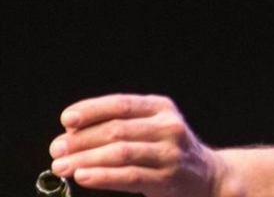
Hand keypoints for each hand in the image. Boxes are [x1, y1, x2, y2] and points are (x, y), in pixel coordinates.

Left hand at [49, 94, 220, 196]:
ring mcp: (170, 153)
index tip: (67, 120)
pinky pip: (129, 176)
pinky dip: (102, 176)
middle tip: (56, 150)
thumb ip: (121, 125)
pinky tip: (83, 176)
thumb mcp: (153, 127)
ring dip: (86, 159)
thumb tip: (72, 131)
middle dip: (81, 140)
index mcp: (162, 108)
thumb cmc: (168, 150)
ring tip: (62, 166)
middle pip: (117, 130)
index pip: (121, 104)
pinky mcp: (168, 178)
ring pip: (120, 153)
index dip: (91, 110)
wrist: (208, 175)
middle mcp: (169, 126)